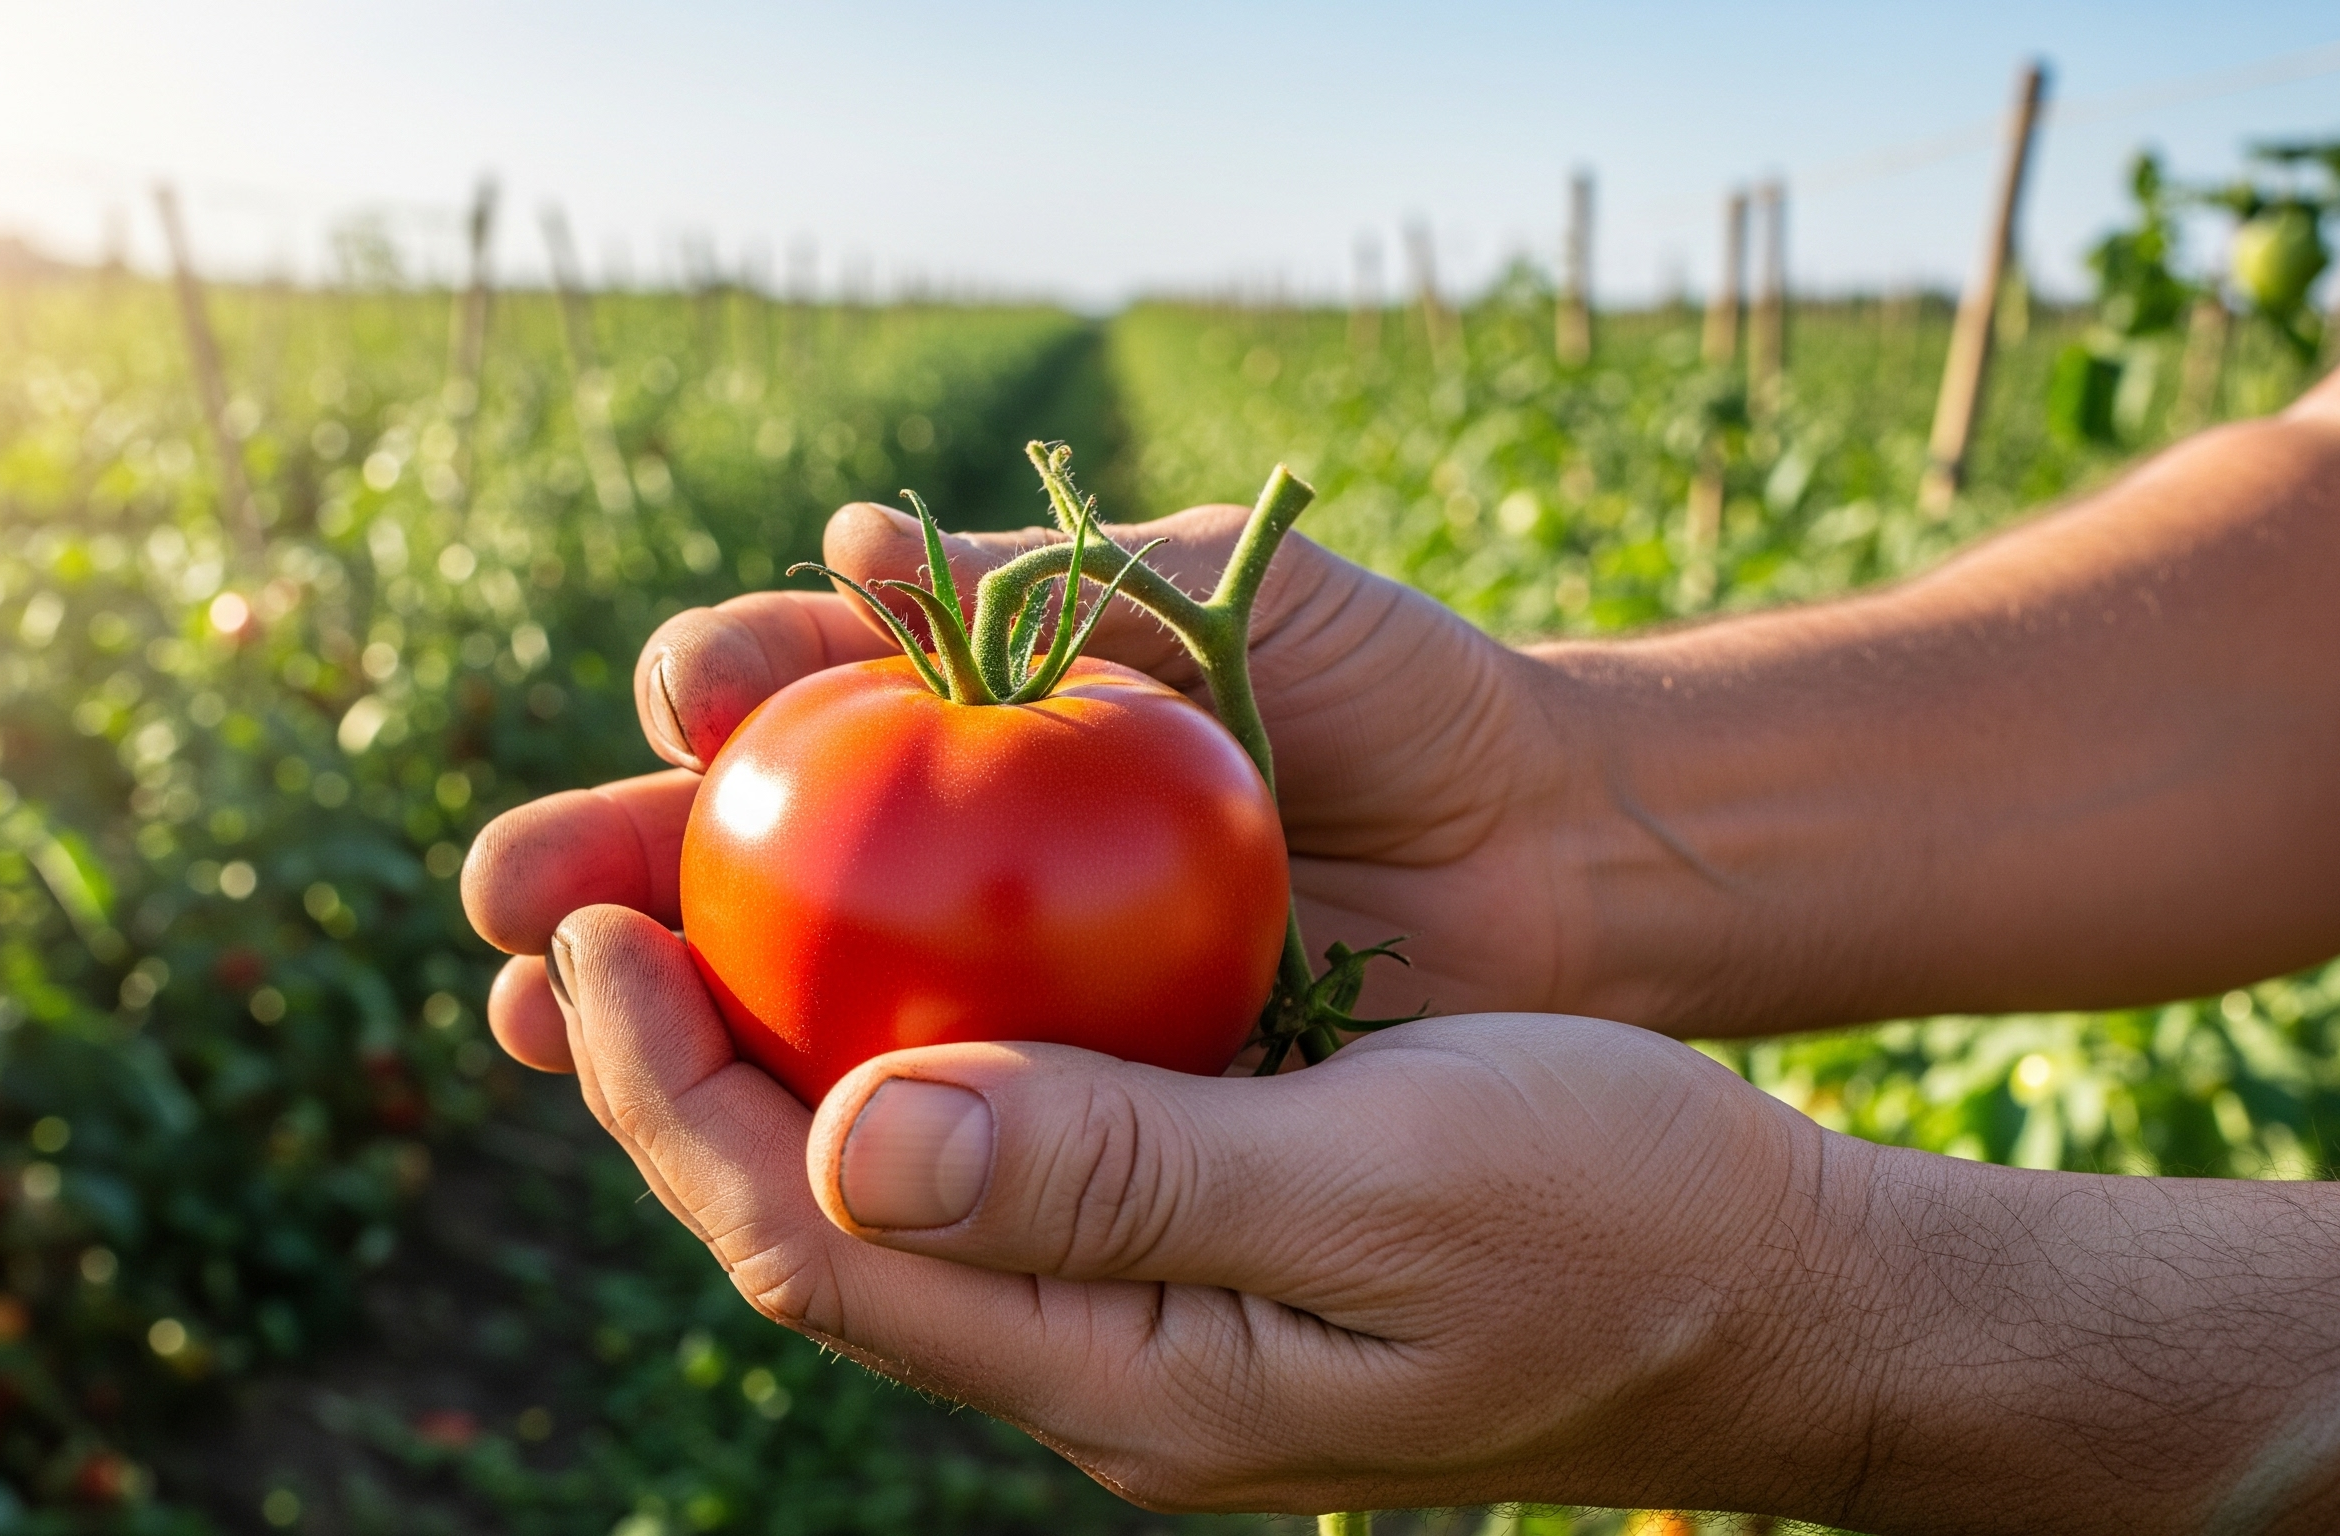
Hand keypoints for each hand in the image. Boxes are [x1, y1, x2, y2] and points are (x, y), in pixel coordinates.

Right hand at [463, 498, 1591, 1070]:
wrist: (1553, 850)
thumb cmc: (1393, 690)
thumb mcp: (1227, 597)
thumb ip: (1049, 574)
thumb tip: (854, 540)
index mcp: (965, 722)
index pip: (796, 708)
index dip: (713, 703)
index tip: (678, 701)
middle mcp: (951, 867)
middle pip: (746, 870)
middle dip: (611, 875)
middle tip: (505, 897)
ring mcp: (1005, 999)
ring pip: (795, 1012)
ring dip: (661, 1022)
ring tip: (539, 1023)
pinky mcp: (1073, 1111)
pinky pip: (928, 1121)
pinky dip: (828, 1128)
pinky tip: (741, 1139)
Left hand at [529, 901, 1841, 1516]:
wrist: (1771, 1290)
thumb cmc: (1615, 1215)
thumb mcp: (1382, 1175)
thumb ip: (1121, 1171)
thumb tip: (848, 1142)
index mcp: (1126, 1372)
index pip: (819, 1250)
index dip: (676, 1099)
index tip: (589, 938)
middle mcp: (1100, 1362)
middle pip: (818, 1230)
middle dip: (671, 1078)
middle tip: (567, 898)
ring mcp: (1144, 1313)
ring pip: (892, 1190)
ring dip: (768, 1057)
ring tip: (669, 908)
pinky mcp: (1195, 1246)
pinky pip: (997, 1151)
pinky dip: (911, 1041)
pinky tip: (887, 941)